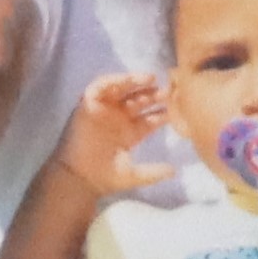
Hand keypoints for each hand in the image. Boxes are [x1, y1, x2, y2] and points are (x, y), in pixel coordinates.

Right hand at [63, 68, 177, 188]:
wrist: (79, 179)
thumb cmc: (104, 178)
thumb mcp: (135, 175)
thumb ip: (154, 172)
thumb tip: (174, 171)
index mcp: (130, 132)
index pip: (151, 117)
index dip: (163, 112)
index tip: (178, 107)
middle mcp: (118, 119)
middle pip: (138, 100)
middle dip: (153, 94)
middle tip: (168, 90)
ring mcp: (103, 111)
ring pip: (120, 90)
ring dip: (133, 81)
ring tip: (150, 79)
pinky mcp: (87, 106)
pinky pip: (98, 88)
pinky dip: (110, 80)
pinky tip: (125, 80)